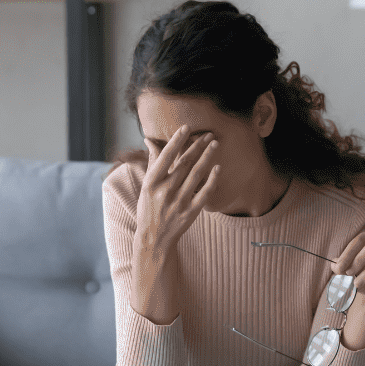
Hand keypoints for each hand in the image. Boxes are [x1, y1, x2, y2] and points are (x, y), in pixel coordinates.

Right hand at [137, 124, 220, 252]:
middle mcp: (165, 192)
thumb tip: (150, 140)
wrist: (154, 238)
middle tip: (208, 134)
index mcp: (151, 183)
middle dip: (198, 145)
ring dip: (207, 157)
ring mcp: (178, 202)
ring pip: (197, 174)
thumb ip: (153, 163)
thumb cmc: (149, 208)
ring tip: (215, 144)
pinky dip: (212, 179)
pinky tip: (218, 168)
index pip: (165, 157)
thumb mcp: (146, 186)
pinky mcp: (190, 212)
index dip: (176, 141)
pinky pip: (204, 192)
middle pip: (185, 163)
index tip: (187, 127)